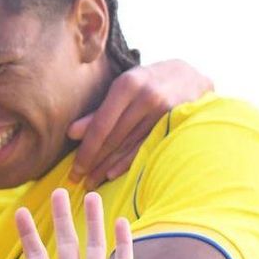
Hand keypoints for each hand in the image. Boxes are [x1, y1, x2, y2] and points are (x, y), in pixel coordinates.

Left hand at [0, 190, 132, 258]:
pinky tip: (122, 221)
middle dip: (62, 216)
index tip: (20, 211)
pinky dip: (123, 242)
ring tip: (90, 195)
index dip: (28, 233)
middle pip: (66, 241)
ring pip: (94, 245)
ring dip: (93, 221)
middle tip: (59, 190)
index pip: (35, 254)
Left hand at [69, 59, 211, 186]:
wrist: (188, 76)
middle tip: (76, 180)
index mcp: (127, 85)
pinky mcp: (174, 124)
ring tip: (90, 183)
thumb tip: (71, 134)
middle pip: (114, 138)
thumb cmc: (144, 83)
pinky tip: (111, 175)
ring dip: (107, 167)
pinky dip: (127, 163)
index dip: (86, 150)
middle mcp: (146, 98)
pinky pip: (145, 148)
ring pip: (128, 146)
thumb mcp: (121, 90)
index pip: (101, 125)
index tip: (73, 169)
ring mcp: (163, 112)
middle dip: (93, 162)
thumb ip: (97, 112)